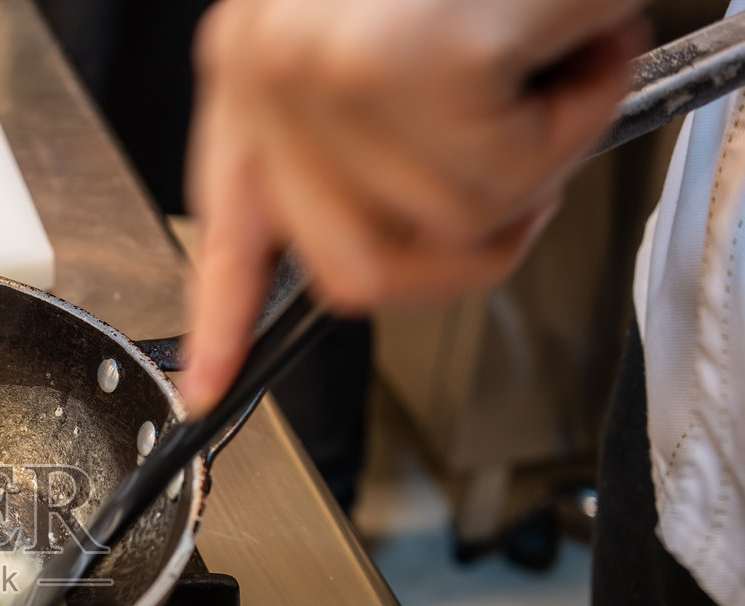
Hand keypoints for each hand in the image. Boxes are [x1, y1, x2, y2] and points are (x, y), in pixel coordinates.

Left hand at [178, 0, 648, 414]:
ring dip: (541, 150)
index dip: (221, 319)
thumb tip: (399, 233)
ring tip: (546, 48)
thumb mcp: (375, 22)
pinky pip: (518, 175)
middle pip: (355, 274)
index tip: (207, 387)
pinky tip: (571, 35)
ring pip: (454, 227)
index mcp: (253, 61)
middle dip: (463, 246)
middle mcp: (273, 71)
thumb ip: (356, 131)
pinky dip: (579, 110)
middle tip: (524, 161)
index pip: (227, 227)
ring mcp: (335, 73)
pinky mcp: (420, 65)